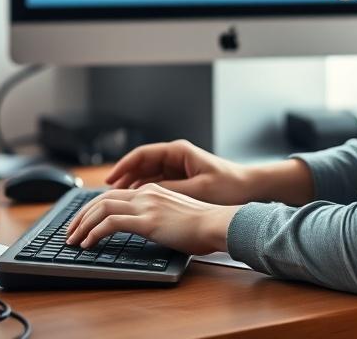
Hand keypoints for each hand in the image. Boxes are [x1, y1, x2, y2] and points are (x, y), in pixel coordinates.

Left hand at [65, 183, 240, 254]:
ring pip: (101, 208)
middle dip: (81, 215)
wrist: (217, 224)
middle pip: (102, 198)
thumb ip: (160, 215)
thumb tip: (150, 227)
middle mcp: (146, 193)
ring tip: (74, 240)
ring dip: (83, 224)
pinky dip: (94, 232)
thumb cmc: (203, 225)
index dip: (94, 208)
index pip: (115, 195)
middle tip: (70, 231)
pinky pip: (110, 223)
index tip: (84, 222)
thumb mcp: (177, 215)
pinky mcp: (147, 220)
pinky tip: (88, 243)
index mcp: (153, 191)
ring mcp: (146, 205)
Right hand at [104, 139, 253, 205]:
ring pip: (146, 174)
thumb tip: (142, 194)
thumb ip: (168, 190)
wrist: (251, 189)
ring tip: (114, 201)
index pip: (142, 155)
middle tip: (104, 194)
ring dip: (130, 186)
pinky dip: (143, 192)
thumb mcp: (197, 190)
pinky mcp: (181, 180)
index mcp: (178, 152)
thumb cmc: (229, 186)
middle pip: (140, 164)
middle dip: (122, 177)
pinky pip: (155, 183)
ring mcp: (178, 168)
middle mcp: (175, 157)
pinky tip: (134, 204)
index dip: (122, 167)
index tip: (108, 180)